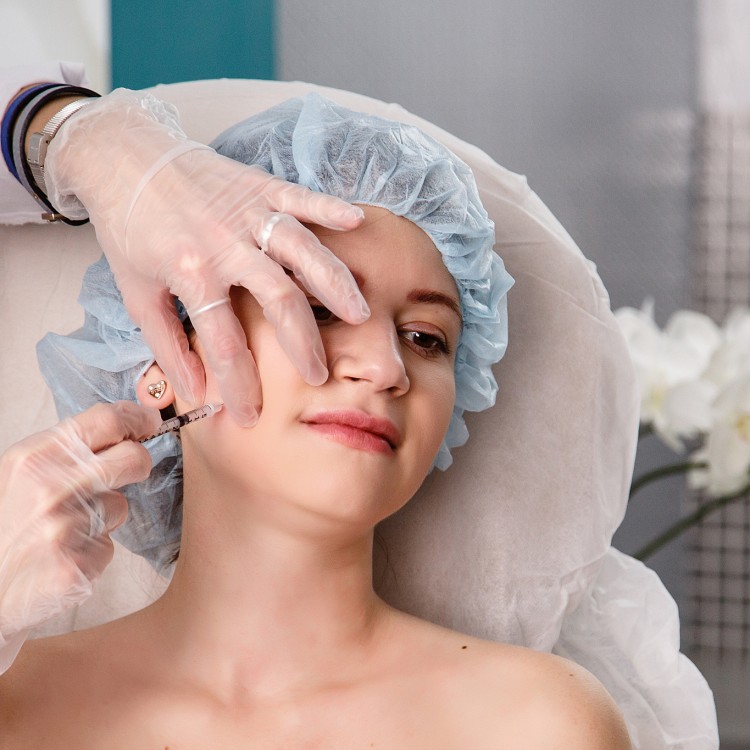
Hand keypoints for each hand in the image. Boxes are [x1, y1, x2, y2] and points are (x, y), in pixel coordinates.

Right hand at [0, 402, 158, 644]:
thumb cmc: (2, 526)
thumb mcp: (18, 474)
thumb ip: (66, 451)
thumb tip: (122, 427)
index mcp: (34, 457)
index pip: (105, 420)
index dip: (137, 418)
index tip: (150, 421)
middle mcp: (50, 488)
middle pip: (133, 458)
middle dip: (139, 462)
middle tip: (130, 469)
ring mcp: (63, 528)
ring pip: (120, 506)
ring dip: (104, 517)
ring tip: (66, 529)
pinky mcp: (76, 565)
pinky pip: (108, 547)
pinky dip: (91, 551)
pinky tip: (62, 557)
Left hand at [44, 90, 368, 424]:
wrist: (125, 158)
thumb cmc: (131, 228)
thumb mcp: (138, 293)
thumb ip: (167, 345)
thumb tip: (190, 392)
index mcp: (189, 271)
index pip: (223, 340)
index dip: (239, 383)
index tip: (252, 415)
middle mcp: (224, 241)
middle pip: (278, 297)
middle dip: (302, 341)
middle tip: (317, 374)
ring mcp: (246, 211)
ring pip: (302, 249)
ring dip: (334, 283)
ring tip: (359, 314)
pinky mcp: (259, 185)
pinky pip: (302, 197)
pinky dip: (331, 207)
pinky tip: (359, 221)